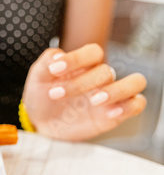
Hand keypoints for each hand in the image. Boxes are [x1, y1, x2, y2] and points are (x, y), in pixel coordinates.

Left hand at [22, 44, 146, 140]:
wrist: (41, 122)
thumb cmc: (42, 96)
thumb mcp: (38, 78)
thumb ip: (46, 63)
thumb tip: (59, 55)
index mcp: (84, 64)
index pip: (93, 52)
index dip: (76, 58)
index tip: (54, 70)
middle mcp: (100, 77)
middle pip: (106, 71)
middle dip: (80, 83)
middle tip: (55, 94)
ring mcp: (110, 95)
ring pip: (135, 82)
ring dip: (116, 90)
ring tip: (94, 101)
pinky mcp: (114, 114)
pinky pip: (136, 104)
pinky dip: (128, 106)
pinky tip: (109, 113)